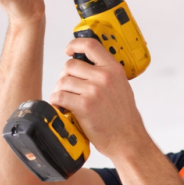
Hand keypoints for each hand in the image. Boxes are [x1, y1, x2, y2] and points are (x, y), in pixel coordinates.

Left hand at [50, 37, 148, 158]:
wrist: (127, 139)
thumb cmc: (123, 118)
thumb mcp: (121, 88)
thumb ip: (106, 75)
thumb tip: (85, 68)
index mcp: (114, 69)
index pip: (91, 45)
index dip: (75, 45)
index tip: (68, 50)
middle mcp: (104, 77)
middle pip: (70, 66)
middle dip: (65, 77)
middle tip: (67, 89)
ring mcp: (94, 91)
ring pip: (63, 82)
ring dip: (59, 91)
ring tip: (65, 101)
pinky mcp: (84, 106)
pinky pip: (59, 97)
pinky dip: (56, 102)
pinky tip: (62, 108)